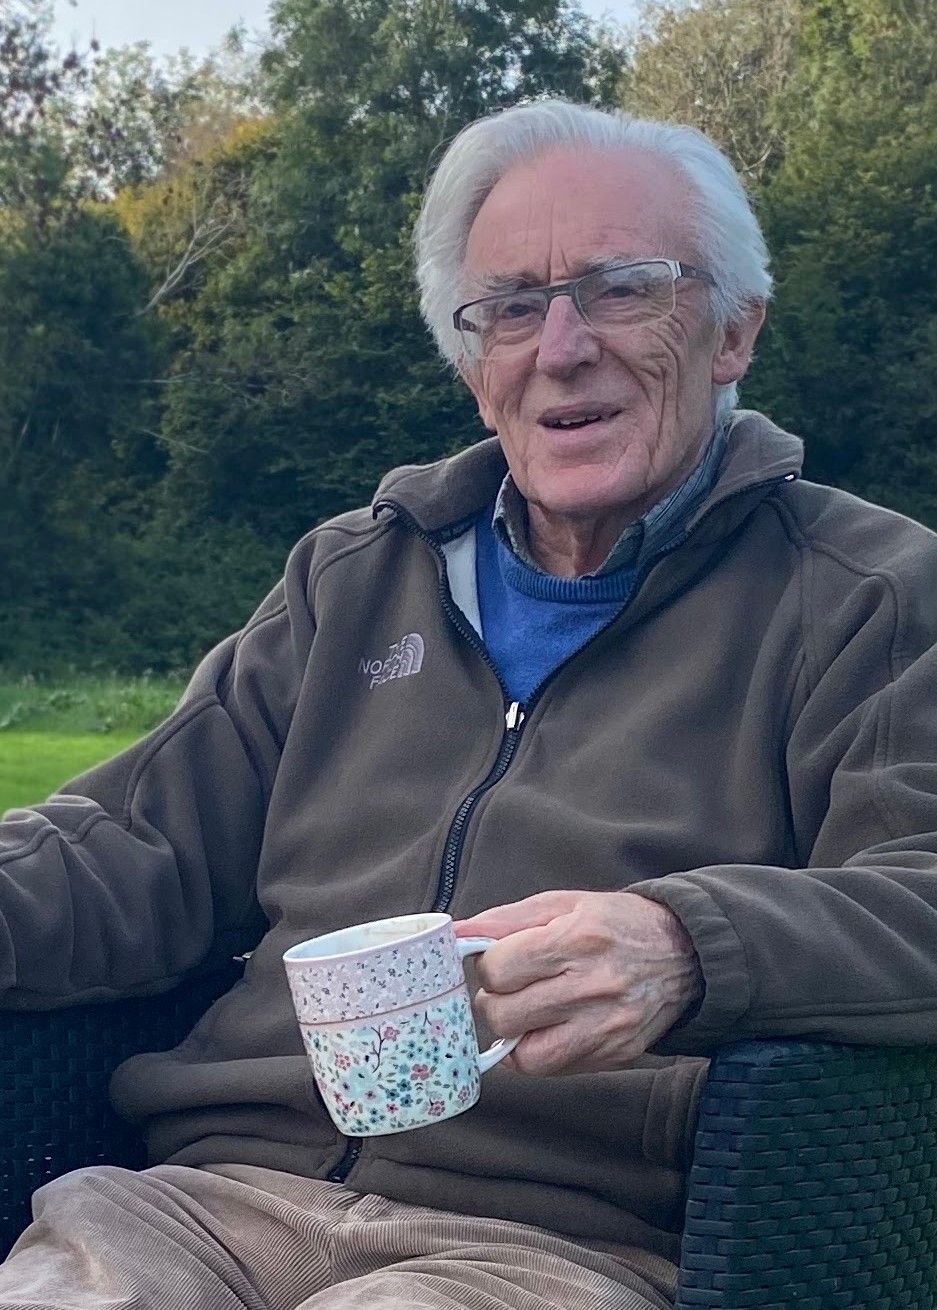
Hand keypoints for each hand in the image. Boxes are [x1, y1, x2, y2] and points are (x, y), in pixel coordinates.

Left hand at [455, 890, 702, 1075]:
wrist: (685, 954)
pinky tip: (548, 1030)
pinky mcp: (615, 1054)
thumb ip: (505, 920)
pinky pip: (556, 1070)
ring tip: (525, 1014)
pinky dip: (540, 1053)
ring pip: (526, 1057)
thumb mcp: (563, 904)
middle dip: (495, 1002)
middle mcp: (592, 986)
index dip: (490, 967)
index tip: (502, 961)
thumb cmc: (616, 923)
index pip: (498, 970)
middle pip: (504, 1016)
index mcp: (576, 939)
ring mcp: (605, 1027)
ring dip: (514, 1036)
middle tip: (510, 990)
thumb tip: (456, 933)